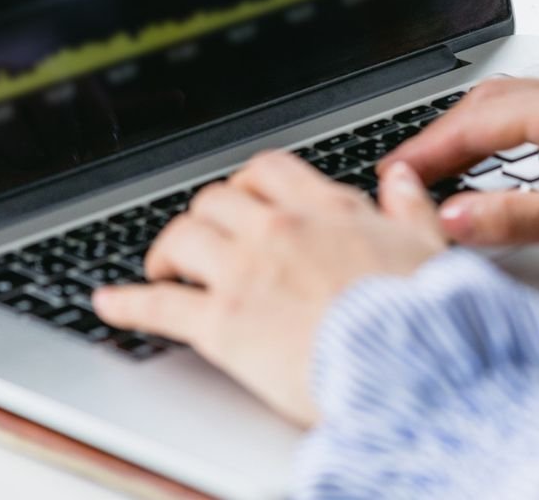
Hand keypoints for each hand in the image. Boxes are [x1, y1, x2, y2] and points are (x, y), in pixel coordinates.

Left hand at [92, 151, 445, 425]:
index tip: (243, 200)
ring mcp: (243, 273)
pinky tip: (109, 303)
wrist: (408, 367)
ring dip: (166, 251)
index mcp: (326, 210)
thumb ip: (410, 208)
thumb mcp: (429, 248)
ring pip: (181, 237)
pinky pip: (159, 305)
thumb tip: (402, 178)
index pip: (268, 171)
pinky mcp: (220, 324)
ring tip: (162, 267)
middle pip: (214, 200)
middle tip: (203, 239)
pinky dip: (128, 303)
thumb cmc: (423, 316)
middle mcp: (278, 230)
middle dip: (204, 218)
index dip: (247, 184)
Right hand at [383, 78, 538, 266]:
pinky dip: (520, 130)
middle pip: (495, 101)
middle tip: (412, 170)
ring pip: (528, 103)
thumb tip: (454, 218)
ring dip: (482, 129)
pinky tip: (527, 155)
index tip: (393, 176)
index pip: (475, 122)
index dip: (427, 150)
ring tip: (455, 163)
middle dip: (445, 133)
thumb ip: (519, 218)